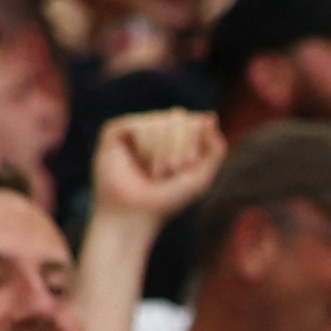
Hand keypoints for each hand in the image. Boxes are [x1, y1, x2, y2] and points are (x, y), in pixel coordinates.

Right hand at [91, 104, 229, 226]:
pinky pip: (138, 126)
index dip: (192, 142)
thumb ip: (215, 149)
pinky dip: (144, 148)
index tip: (184, 167)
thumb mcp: (200, 177)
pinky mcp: (115, 130)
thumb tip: (210, 116)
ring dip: (160, 151)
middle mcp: (156, 128)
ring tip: (152, 171)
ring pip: (158, 122)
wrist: (135, 214)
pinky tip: (137, 163)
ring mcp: (135, 128)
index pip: (194, 121)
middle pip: (177, 118)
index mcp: (178, 137)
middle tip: (169, 171)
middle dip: (178, 146)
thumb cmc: (167, 199)